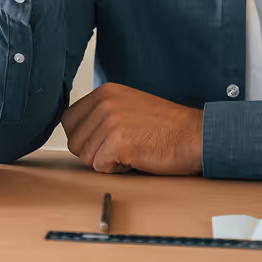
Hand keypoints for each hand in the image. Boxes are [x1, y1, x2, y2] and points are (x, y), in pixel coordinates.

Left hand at [61, 83, 203, 175]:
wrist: (194, 135)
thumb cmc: (165, 127)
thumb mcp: (128, 106)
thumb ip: (101, 113)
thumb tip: (75, 131)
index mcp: (105, 91)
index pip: (68, 119)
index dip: (84, 137)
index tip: (103, 140)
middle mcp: (105, 102)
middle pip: (74, 141)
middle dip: (93, 152)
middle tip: (121, 147)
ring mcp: (110, 121)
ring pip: (85, 156)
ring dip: (106, 161)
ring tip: (130, 151)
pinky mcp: (117, 142)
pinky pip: (100, 167)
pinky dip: (116, 170)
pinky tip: (135, 158)